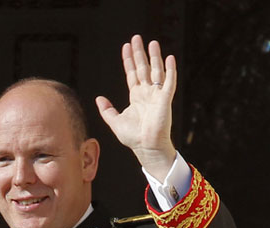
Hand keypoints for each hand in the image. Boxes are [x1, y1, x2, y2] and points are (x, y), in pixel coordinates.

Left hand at [95, 35, 176, 180]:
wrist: (145, 147)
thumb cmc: (133, 138)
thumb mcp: (115, 122)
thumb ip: (107, 110)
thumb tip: (99, 98)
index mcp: (136, 97)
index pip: (132, 74)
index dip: (129, 60)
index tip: (126, 47)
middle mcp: (147, 93)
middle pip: (143, 68)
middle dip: (139, 53)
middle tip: (136, 38)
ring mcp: (157, 95)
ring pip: (156, 71)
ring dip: (154, 57)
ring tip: (152, 42)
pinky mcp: (165, 100)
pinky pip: (169, 82)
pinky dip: (170, 70)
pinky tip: (169, 58)